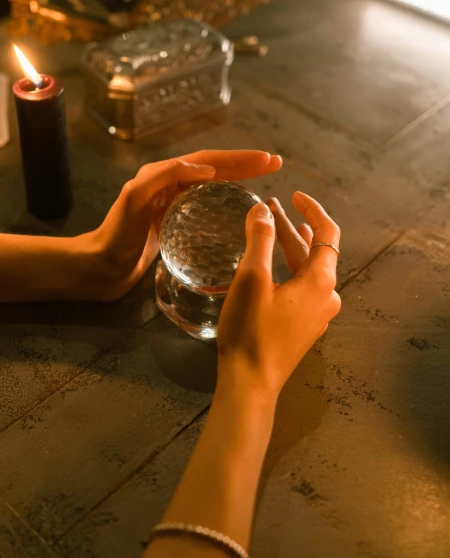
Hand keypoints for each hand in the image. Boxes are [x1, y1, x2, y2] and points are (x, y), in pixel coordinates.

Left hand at [76, 150, 281, 300]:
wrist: (100, 267)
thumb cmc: (116, 234)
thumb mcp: (135, 199)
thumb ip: (164, 177)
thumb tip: (206, 169)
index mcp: (163, 174)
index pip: (209, 160)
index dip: (239, 158)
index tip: (267, 159)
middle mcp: (170, 185)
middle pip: (215, 169)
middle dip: (246, 164)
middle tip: (276, 163)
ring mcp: (173, 205)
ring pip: (213, 187)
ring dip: (240, 180)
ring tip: (266, 181)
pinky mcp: (175, 225)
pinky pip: (206, 208)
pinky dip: (226, 203)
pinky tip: (241, 213)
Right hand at [217, 191, 340, 403]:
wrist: (251, 383)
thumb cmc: (251, 330)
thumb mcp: (251, 279)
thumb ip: (259, 240)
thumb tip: (262, 211)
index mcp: (321, 281)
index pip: (328, 232)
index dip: (312, 208)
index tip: (293, 194)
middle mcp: (327, 296)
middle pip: (315, 250)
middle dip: (291, 226)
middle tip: (268, 208)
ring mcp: (318, 314)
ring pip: (307, 269)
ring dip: (289, 246)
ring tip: (272, 226)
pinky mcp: (305, 326)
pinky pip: (303, 287)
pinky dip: (289, 267)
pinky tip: (272, 265)